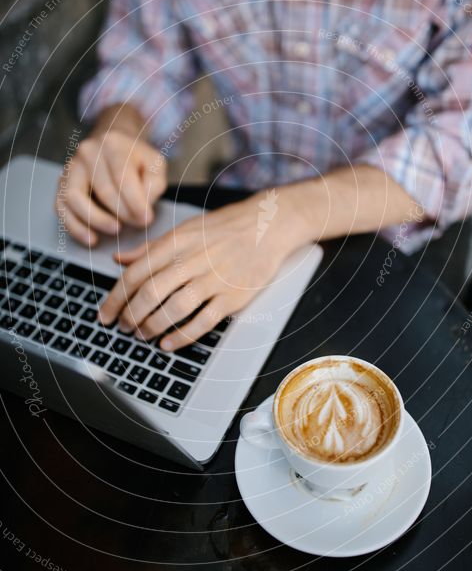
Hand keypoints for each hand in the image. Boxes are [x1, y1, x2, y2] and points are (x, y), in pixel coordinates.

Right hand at [56, 128, 166, 246]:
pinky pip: (62, 208)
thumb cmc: (136, 159)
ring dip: (97, 221)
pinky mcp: (61, 184)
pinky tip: (92, 238)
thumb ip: (153, 185)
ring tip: (116, 230)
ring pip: (74, 199)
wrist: (114, 146)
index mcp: (112, 144)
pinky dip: (76, 227)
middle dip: (122, 213)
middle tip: (137, 224)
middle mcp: (87, 153)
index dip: (136, 203)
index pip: (122, 177)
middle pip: (102, 190)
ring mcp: (71, 168)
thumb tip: (142, 207)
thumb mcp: (155, 165)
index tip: (147, 219)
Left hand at [98, 189, 308, 349]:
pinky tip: (167, 344)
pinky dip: (181, 336)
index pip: (136, 272)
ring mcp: (213, 279)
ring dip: (152, 327)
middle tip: (123, 327)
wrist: (267, 227)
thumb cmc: (224, 228)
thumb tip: (119, 260)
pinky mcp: (232, 297)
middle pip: (150, 293)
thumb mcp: (184, 229)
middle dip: (130, 315)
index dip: (115, 297)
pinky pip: (202, 322)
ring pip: (173, 309)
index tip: (105, 313)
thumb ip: (151, 248)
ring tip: (142, 335)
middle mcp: (193, 260)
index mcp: (176, 242)